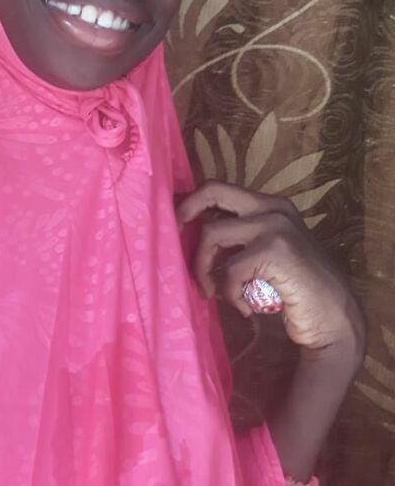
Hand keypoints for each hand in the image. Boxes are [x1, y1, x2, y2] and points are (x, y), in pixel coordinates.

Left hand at [178, 181, 365, 354]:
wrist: (335, 320)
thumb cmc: (294, 290)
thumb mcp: (261, 255)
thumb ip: (236, 240)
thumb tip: (188, 235)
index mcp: (268, 205)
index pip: (219, 189)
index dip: (191, 203)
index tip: (175, 226)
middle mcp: (272, 207)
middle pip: (211, 191)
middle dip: (184, 212)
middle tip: (173, 239)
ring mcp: (275, 225)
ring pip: (211, 233)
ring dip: (204, 269)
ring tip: (215, 293)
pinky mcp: (275, 249)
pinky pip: (229, 269)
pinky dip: (230, 293)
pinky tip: (245, 308)